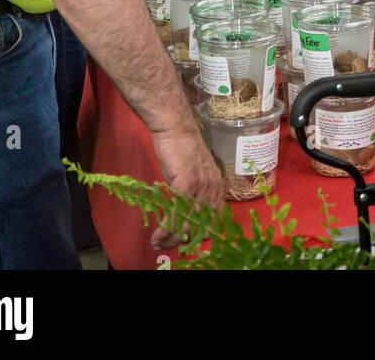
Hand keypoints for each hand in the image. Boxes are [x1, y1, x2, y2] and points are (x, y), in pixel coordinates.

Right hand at [149, 126, 224, 248]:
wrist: (176, 127)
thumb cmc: (182, 148)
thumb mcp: (195, 173)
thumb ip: (195, 192)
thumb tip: (186, 214)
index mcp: (217, 188)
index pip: (214, 221)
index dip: (199, 235)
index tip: (184, 241)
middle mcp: (213, 189)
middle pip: (200, 226)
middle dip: (182, 240)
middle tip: (165, 246)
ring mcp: (201, 186)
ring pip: (188, 223)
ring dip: (171, 238)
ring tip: (157, 243)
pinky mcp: (187, 183)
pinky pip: (176, 213)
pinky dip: (166, 228)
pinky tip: (157, 234)